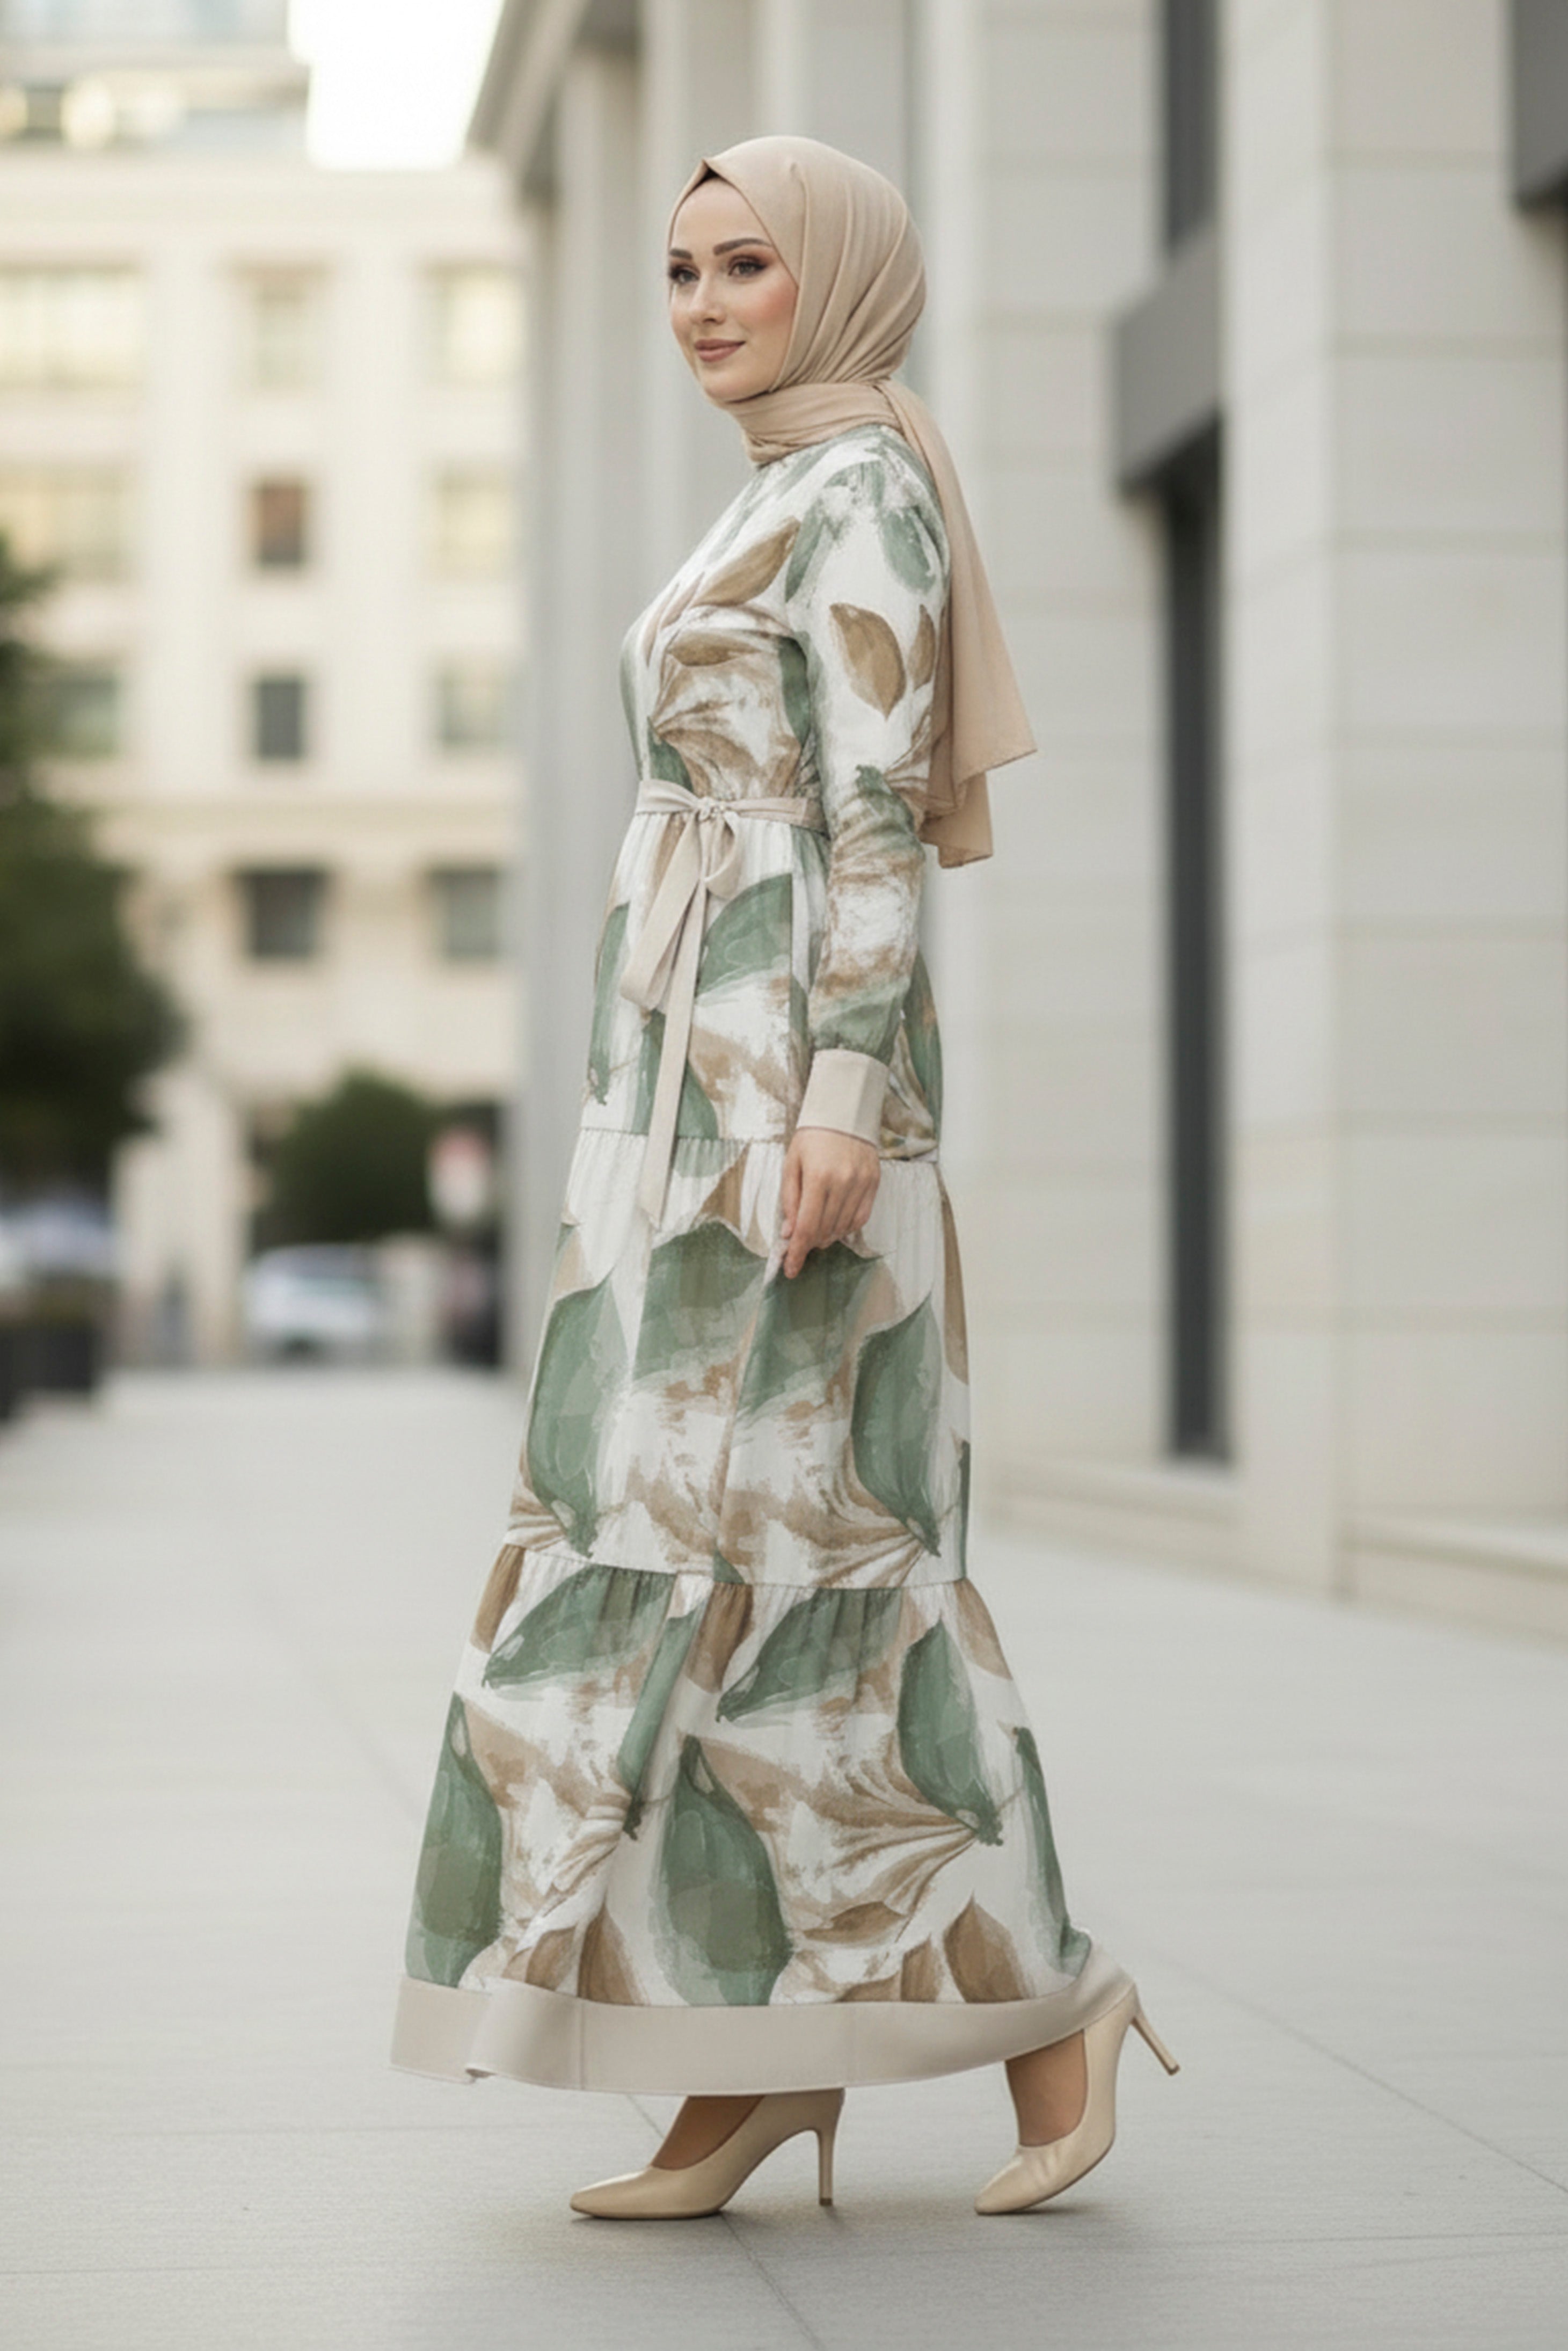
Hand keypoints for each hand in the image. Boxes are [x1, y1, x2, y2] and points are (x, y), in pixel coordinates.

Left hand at [779, 1127, 879, 1277]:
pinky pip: (861, 1218)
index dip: (798, 1253)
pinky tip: (836, 1224)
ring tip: (817, 1230)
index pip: (807, 1227)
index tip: (791, 1270)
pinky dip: (846, 1227)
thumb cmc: (813, 1137)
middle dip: (810, 1244)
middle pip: (825, 1231)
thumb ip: (790, 1200)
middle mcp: (843, 1183)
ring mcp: (862, 1184)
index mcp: (818, 1178)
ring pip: (843, 1228)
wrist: (844, 1113)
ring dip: (827, 1236)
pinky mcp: (874, 1183)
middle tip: (799, 1245)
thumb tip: (790, 1233)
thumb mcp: (792, 1164)